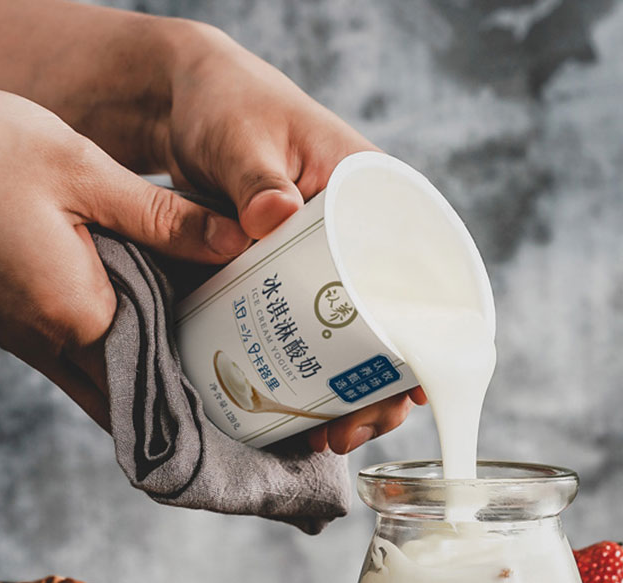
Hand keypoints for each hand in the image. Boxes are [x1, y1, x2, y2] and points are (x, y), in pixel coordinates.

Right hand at [0, 83, 248, 428]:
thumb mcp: (84, 172)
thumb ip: (164, 219)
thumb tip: (235, 244)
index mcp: (75, 314)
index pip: (155, 375)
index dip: (201, 384)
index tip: (242, 391)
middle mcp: (48, 340)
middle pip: (131, 385)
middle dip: (178, 385)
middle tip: (233, 377)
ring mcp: (25, 335)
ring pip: (102, 375)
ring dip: (147, 370)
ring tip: (201, 353)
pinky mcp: (12, 318)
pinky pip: (77, 355)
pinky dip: (115, 351)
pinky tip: (147, 324)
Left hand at [154, 22, 425, 453]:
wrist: (184, 109)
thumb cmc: (228, 105)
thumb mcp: (243, 136)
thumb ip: (256, 174)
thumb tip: (275, 215)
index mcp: (378, 199)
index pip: (432, 275)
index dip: (437, 341)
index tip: (419, 391)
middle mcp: (365, 240)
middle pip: (399, 325)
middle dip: (385, 387)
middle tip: (355, 428)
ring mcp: (331, 267)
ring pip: (361, 342)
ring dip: (351, 395)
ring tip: (327, 437)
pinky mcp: (297, 284)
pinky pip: (318, 338)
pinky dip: (316, 379)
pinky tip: (302, 416)